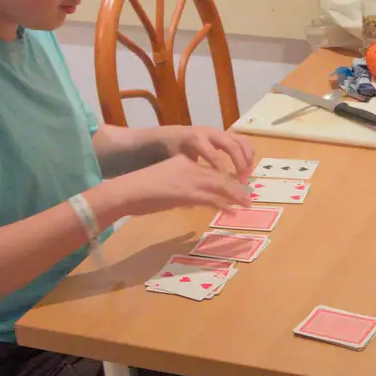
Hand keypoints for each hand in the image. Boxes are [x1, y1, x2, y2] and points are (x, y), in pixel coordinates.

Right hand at [99, 155, 252, 219]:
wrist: (127, 190)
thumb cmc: (140, 189)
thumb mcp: (163, 182)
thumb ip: (178, 189)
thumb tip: (190, 201)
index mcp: (184, 162)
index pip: (211, 169)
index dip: (226, 178)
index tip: (237, 185)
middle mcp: (190, 168)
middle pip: (221, 176)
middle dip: (237, 186)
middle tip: (248, 196)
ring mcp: (190, 180)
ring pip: (221, 186)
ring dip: (236, 196)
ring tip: (247, 204)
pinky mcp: (188, 194)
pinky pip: (213, 200)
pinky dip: (224, 207)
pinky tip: (232, 212)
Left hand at [162, 126, 255, 177]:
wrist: (174, 133)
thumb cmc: (175, 150)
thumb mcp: (178, 160)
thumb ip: (188, 173)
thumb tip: (193, 197)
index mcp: (197, 140)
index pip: (214, 155)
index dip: (222, 170)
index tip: (227, 185)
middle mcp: (211, 133)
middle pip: (231, 146)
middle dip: (240, 163)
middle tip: (244, 180)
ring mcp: (221, 132)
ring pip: (240, 141)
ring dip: (247, 157)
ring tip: (249, 173)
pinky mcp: (226, 133)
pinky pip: (242, 140)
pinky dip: (249, 152)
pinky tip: (249, 166)